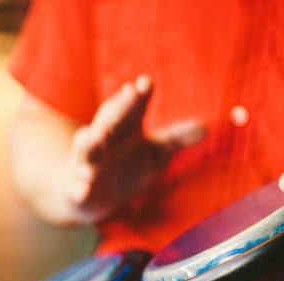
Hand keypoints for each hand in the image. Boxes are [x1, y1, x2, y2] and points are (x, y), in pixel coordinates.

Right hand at [63, 74, 204, 222]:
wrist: (92, 195)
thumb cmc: (127, 167)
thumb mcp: (156, 153)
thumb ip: (177, 139)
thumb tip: (206, 128)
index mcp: (124, 127)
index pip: (132, 107)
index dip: (139, 96)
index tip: (146, 83)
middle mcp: (104, 140)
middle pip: (110, 120)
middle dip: (118, 108)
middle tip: (128, 95)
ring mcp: (88, 162)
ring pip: (87, 149)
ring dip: (91, 142)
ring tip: (98, 136)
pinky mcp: (78, 186)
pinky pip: (78, 185)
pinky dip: (79, 186)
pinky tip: (83, 187)